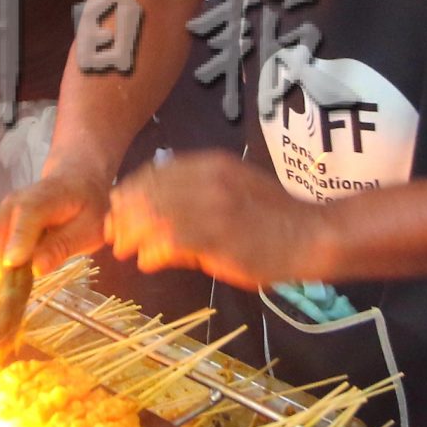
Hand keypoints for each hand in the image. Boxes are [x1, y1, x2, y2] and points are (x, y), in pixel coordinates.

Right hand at [0, 160, 113, 275]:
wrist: (74, 183)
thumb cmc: (86, 208)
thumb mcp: (88, 228)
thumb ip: (63, 246)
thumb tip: (37, 269)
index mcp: (44, 198)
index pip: (24, 217)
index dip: (17, 242)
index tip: (14, 265)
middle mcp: (14, 202)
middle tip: (18, 284)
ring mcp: (1, 211)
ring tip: (14, 280)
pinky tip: (7, 272)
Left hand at [106, 151, 331, 289]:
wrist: (311, 234)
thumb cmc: (273, 217)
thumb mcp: (233, 190)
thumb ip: (196, 197)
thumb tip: (158, 215)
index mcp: (210, 164)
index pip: (154, 172)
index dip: (130, 191)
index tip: (118, 209)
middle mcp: (207, 179)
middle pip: (147, 192)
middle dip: (124, 215)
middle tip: (115, 235)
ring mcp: (211, 207)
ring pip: (153, 217)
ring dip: (133, 235)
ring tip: (127, 251)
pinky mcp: (216, 237)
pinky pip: (169, 242)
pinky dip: (152, 253)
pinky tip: (148, 263)